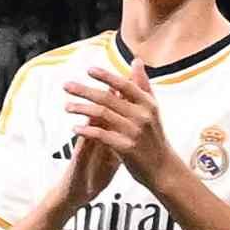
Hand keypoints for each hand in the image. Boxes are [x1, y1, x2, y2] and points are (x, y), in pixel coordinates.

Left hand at [59, 53, 165, 193]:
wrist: (163, 169)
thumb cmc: (154, 136)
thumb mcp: (152, 109)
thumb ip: (142, 85)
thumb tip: (136, 60)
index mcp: (148, 104)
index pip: (125, 85)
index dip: (107, 76)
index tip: (89, 70)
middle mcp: (142, 116)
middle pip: (108, 98)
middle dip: (85, 90)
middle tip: (66, 85)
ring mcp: (135, 132)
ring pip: (103, 115)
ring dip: (82, 109)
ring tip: (67, 106)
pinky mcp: (127, 148)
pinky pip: (102, 135)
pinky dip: (87, 130)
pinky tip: (74, 128)